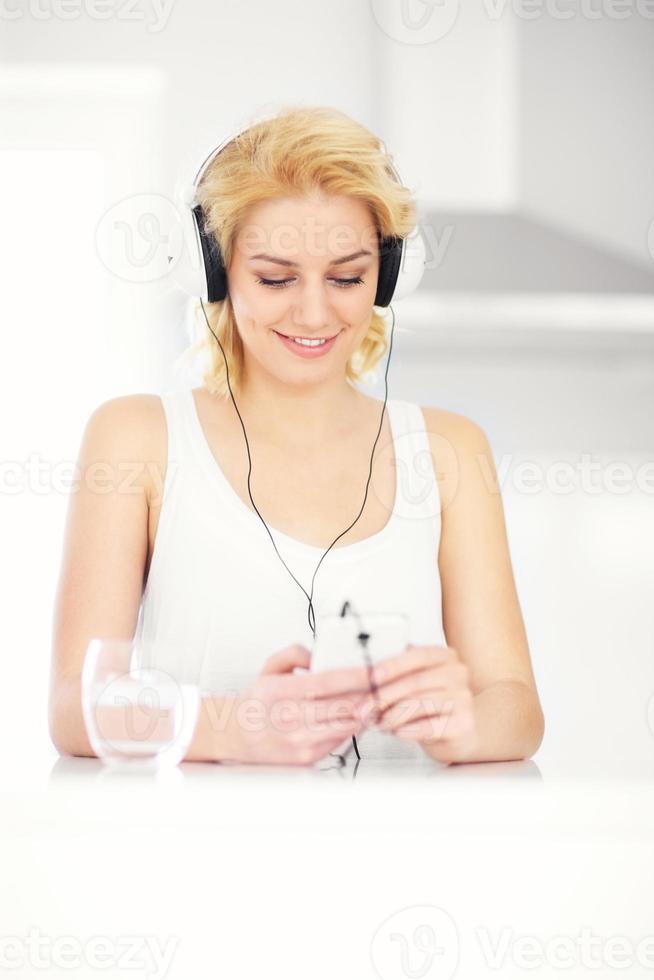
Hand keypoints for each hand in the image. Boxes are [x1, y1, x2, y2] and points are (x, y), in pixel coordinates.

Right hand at [226, 644, 371, 765]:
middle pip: (343, 706)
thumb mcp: (269, 668)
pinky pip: (340, 739)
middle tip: (386, 683)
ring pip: (346, 725)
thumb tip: (319, 656)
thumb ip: (294, 653)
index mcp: (280, 692)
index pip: (328, 682)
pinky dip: (354, 726)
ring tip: (376, 698)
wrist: (238, 735)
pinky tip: (359, 715)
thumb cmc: (258, 701)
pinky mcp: (307, 757)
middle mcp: (289, 718)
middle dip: (369, 694)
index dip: (356, 676)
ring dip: (366, 712)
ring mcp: (299, 741)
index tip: (376, 669)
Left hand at [361, 644, 476, 756]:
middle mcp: (458, 673)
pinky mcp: (464, 723)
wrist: (461, 734)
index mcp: (445, 657)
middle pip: (415, 682)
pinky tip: (397, 732)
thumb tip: (367, 678)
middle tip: (364, 709)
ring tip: (379, 723)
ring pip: (420, 704)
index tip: (373, 676)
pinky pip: (429, 726)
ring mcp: (463, 698)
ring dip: (393, 716)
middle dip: (384, 696)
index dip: (393, 666)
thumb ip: (399, 676)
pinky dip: (408, 730)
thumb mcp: (417, 684)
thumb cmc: (434, 706)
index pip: (417, 656)